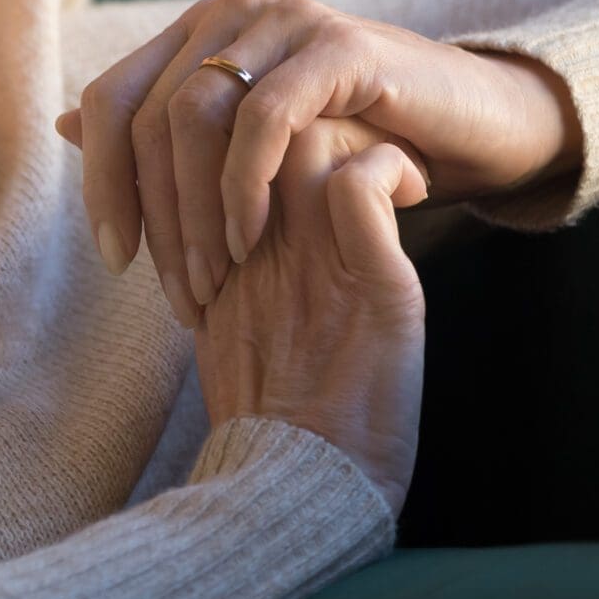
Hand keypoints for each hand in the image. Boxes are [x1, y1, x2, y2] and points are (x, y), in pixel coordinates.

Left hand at [53, 0, 579, 326]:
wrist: (468, 126)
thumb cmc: (354, 140)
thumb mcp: (249, 140)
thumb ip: (163, 130)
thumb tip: (63, 123)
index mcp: (200, 26)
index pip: (112, 100)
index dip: (101, 181)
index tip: (117, 260)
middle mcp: (233, 8)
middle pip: (147, 114)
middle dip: (152, 213)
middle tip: (174, 291)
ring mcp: (285, 18)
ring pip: (196, 116)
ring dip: (195, 210)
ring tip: (215, 278)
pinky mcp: (339, 46)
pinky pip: (266, 118)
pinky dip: (246, 186)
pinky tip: (251, 240)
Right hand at [194, 113, 426, 519]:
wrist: (309, 489)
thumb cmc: (274, 416)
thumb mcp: (217, 324)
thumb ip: (198, 257)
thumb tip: (186, 231)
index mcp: (216, 247)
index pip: (201, 138)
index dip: (230, 117)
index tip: (284, 130)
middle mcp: (256, 245)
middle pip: (241, 127)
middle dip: (274, 109)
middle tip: (326, 116)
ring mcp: (311, 260)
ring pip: (301, 140)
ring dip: (332, 129)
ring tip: (372, 141)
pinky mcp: (371, 280)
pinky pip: (362, 186)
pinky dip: (388, 169)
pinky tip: (412, 187)